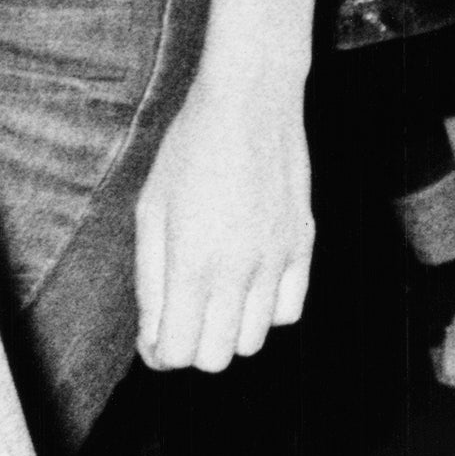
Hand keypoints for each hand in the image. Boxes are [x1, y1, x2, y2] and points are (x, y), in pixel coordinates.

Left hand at [132, 56, 316, 368]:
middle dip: (191, 347)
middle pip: (216, 357)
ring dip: (228, 332)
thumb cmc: (190, 148)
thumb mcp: (151, 210)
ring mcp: (277, 258)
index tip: (154, 334)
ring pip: (255, 340)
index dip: (159, 353)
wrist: (251, 98)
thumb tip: (155, 336)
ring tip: (214, 298)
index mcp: (192, 261)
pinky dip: (267, 313)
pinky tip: (249, 285)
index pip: (177, 352)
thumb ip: (150, 280)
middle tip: (181, 317)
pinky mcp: (303, 243)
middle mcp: (238, 268)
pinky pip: (290, 311)